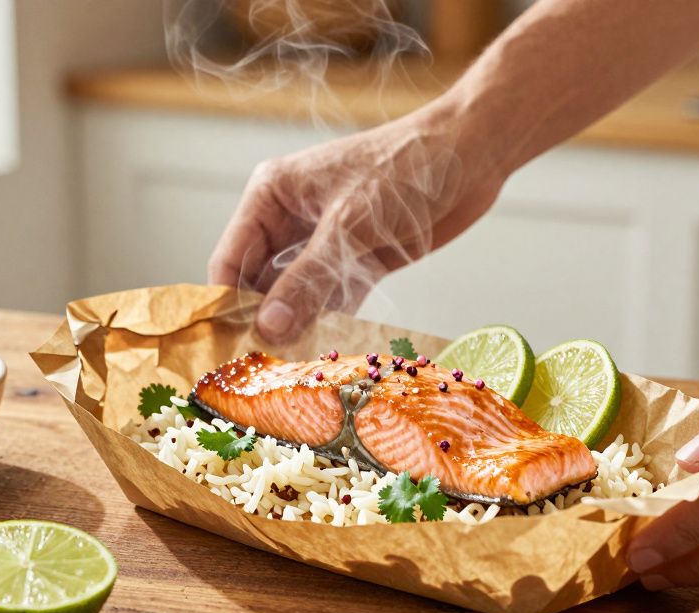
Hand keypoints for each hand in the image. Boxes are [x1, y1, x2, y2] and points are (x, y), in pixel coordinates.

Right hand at [208, 106, 504, 342]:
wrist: (472, 153)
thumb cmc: (405, 168)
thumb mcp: (350, 226)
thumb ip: (307, 279)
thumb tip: (268, 327)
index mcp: (272, 195)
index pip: (230, 258)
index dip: (226, 304)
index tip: (228, 350)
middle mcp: (290, 220)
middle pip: (259, 283)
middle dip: (263, 323)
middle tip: (262, 370)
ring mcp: (324, 242)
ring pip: (296, 296)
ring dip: (297, 329)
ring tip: (292, 371)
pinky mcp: (357, 260)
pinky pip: (332, 300)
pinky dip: (329, 324)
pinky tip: (325, 355)